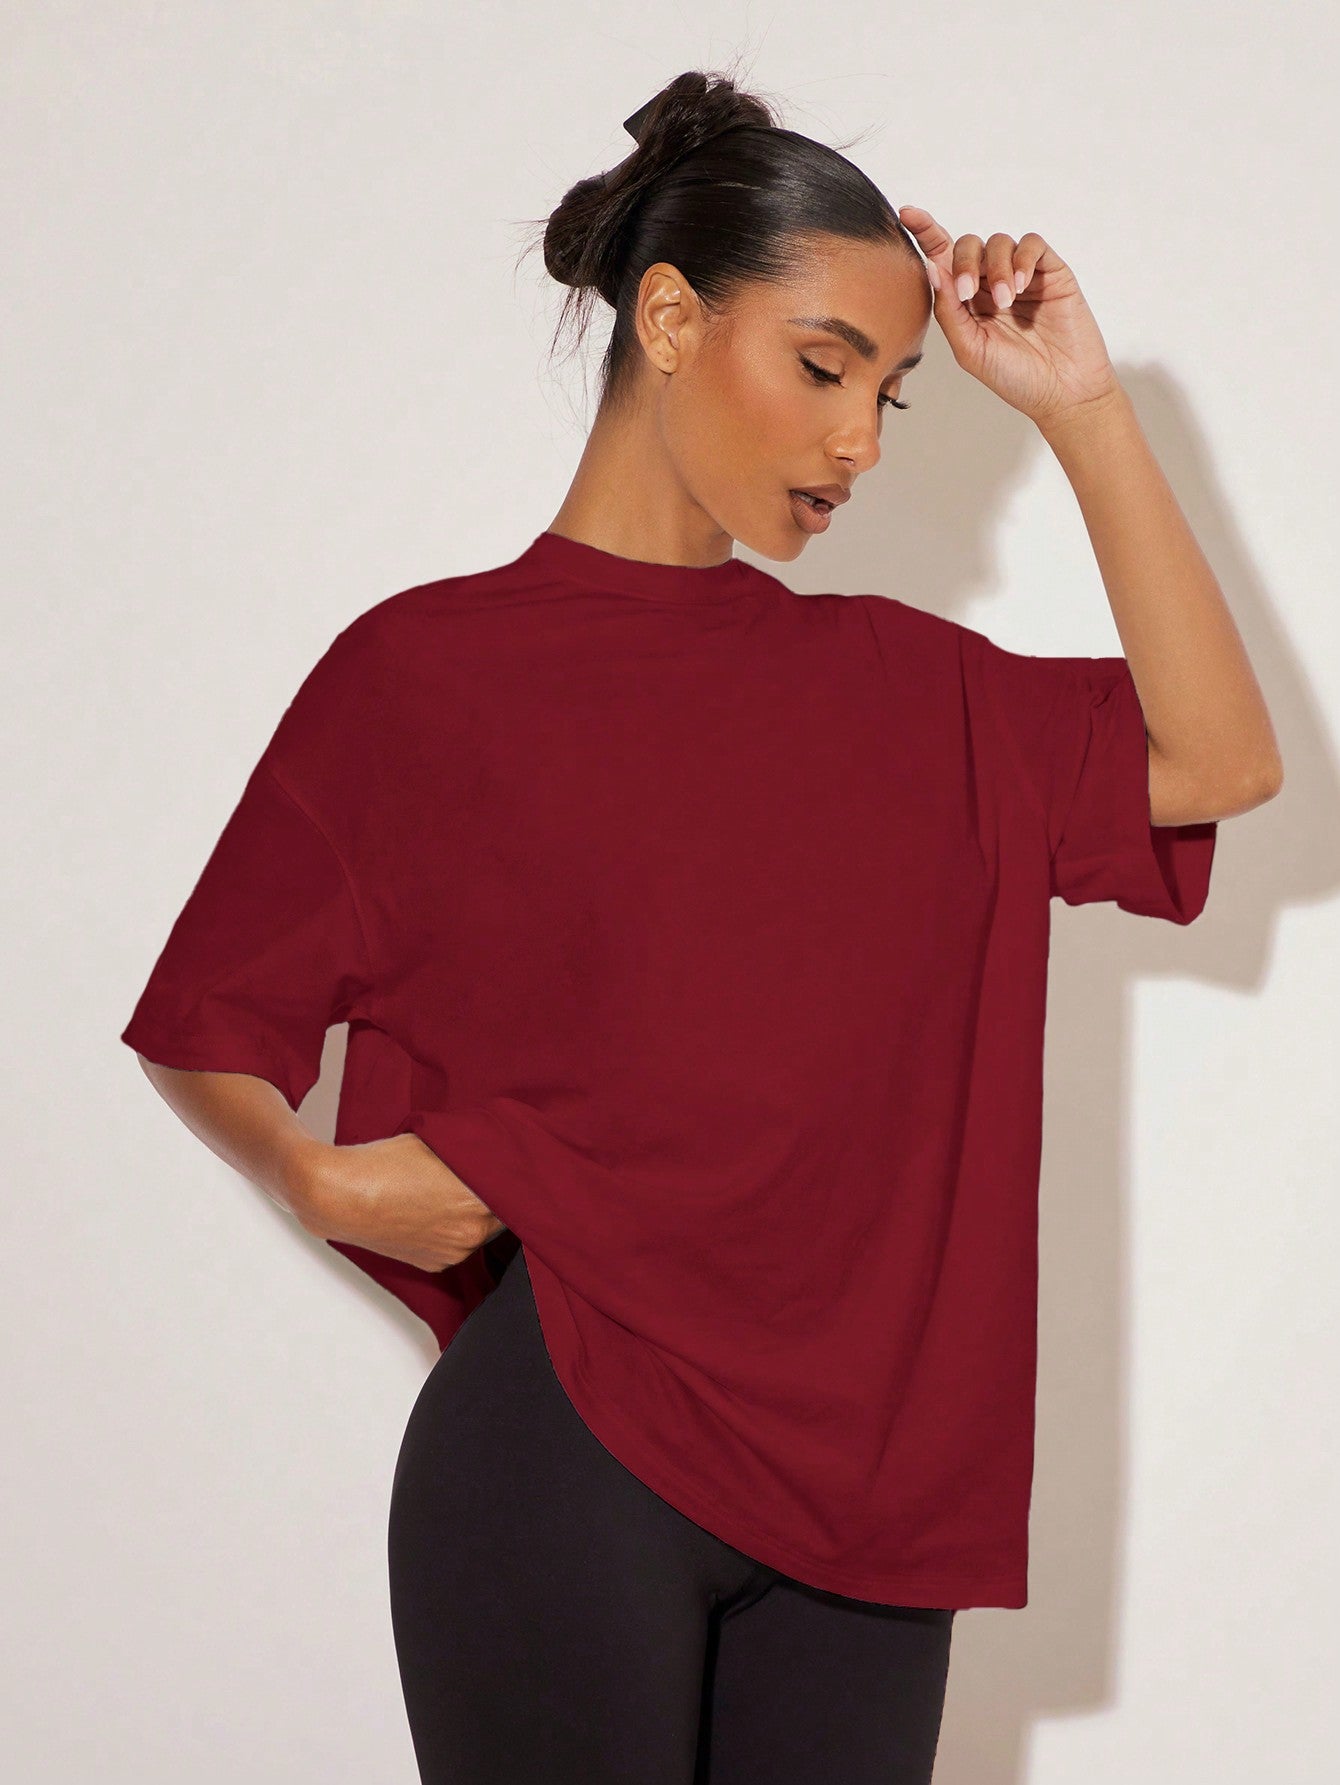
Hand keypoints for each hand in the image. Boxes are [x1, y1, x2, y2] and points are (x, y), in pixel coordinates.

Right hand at [297, 1133, 506, 1271]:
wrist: (337, 1196)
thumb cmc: (382, 1165)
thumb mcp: (438, 1143)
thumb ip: (475, 1151)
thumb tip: (498, 1150)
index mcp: (479, 1201)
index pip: (520, 1191)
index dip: (517, 1176)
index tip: (516, 1166)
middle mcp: (472, 1233)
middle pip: (503, 1213)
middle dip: (496, 1195)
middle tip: (484, 1175)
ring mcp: (453, 1252)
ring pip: (481, 1230)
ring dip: (475, 1214)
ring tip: (451, 1192)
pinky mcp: (434, 1263)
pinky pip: (457, 1244)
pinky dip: (453, 1229)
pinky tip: (434, 1210)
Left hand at [896, 204, 1121, 428]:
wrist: (1062, 392)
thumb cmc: (1015, 378)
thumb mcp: (970, 348)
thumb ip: (949, 310)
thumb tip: (932, 266)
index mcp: (966, 303)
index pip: (943, 260)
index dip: (926, 234)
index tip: (907, 214)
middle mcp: (990, 285)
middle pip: (968, 246)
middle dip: (964, 262)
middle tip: (968, 292)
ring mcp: (1021, 276)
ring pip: (999, 242)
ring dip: (995, 267)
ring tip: (1005, 300)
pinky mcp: (1050, 272)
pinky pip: (1032, 244)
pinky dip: (1021, 259)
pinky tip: (1019, 285)